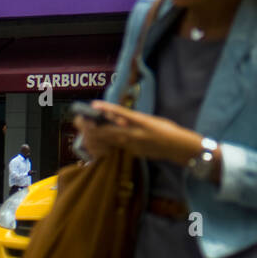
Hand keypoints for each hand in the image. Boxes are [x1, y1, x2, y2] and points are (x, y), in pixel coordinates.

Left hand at [84, 101, 205, 165]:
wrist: (177, 147)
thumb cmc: (166, 129)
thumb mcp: (150, 119)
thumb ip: (133, 119)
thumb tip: (115, 117)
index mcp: (140, 121)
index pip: (120, 114)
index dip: (106, 109)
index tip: (94, 105)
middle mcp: (135, 133)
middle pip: (109, 129)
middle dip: (92, 126)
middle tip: (79, 120)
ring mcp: (133, 144)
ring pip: (110, 140)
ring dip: (96, 135)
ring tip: (84, 130)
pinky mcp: (134, 152)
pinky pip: (117, 147)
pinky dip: (106, 144)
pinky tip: (97, 143)